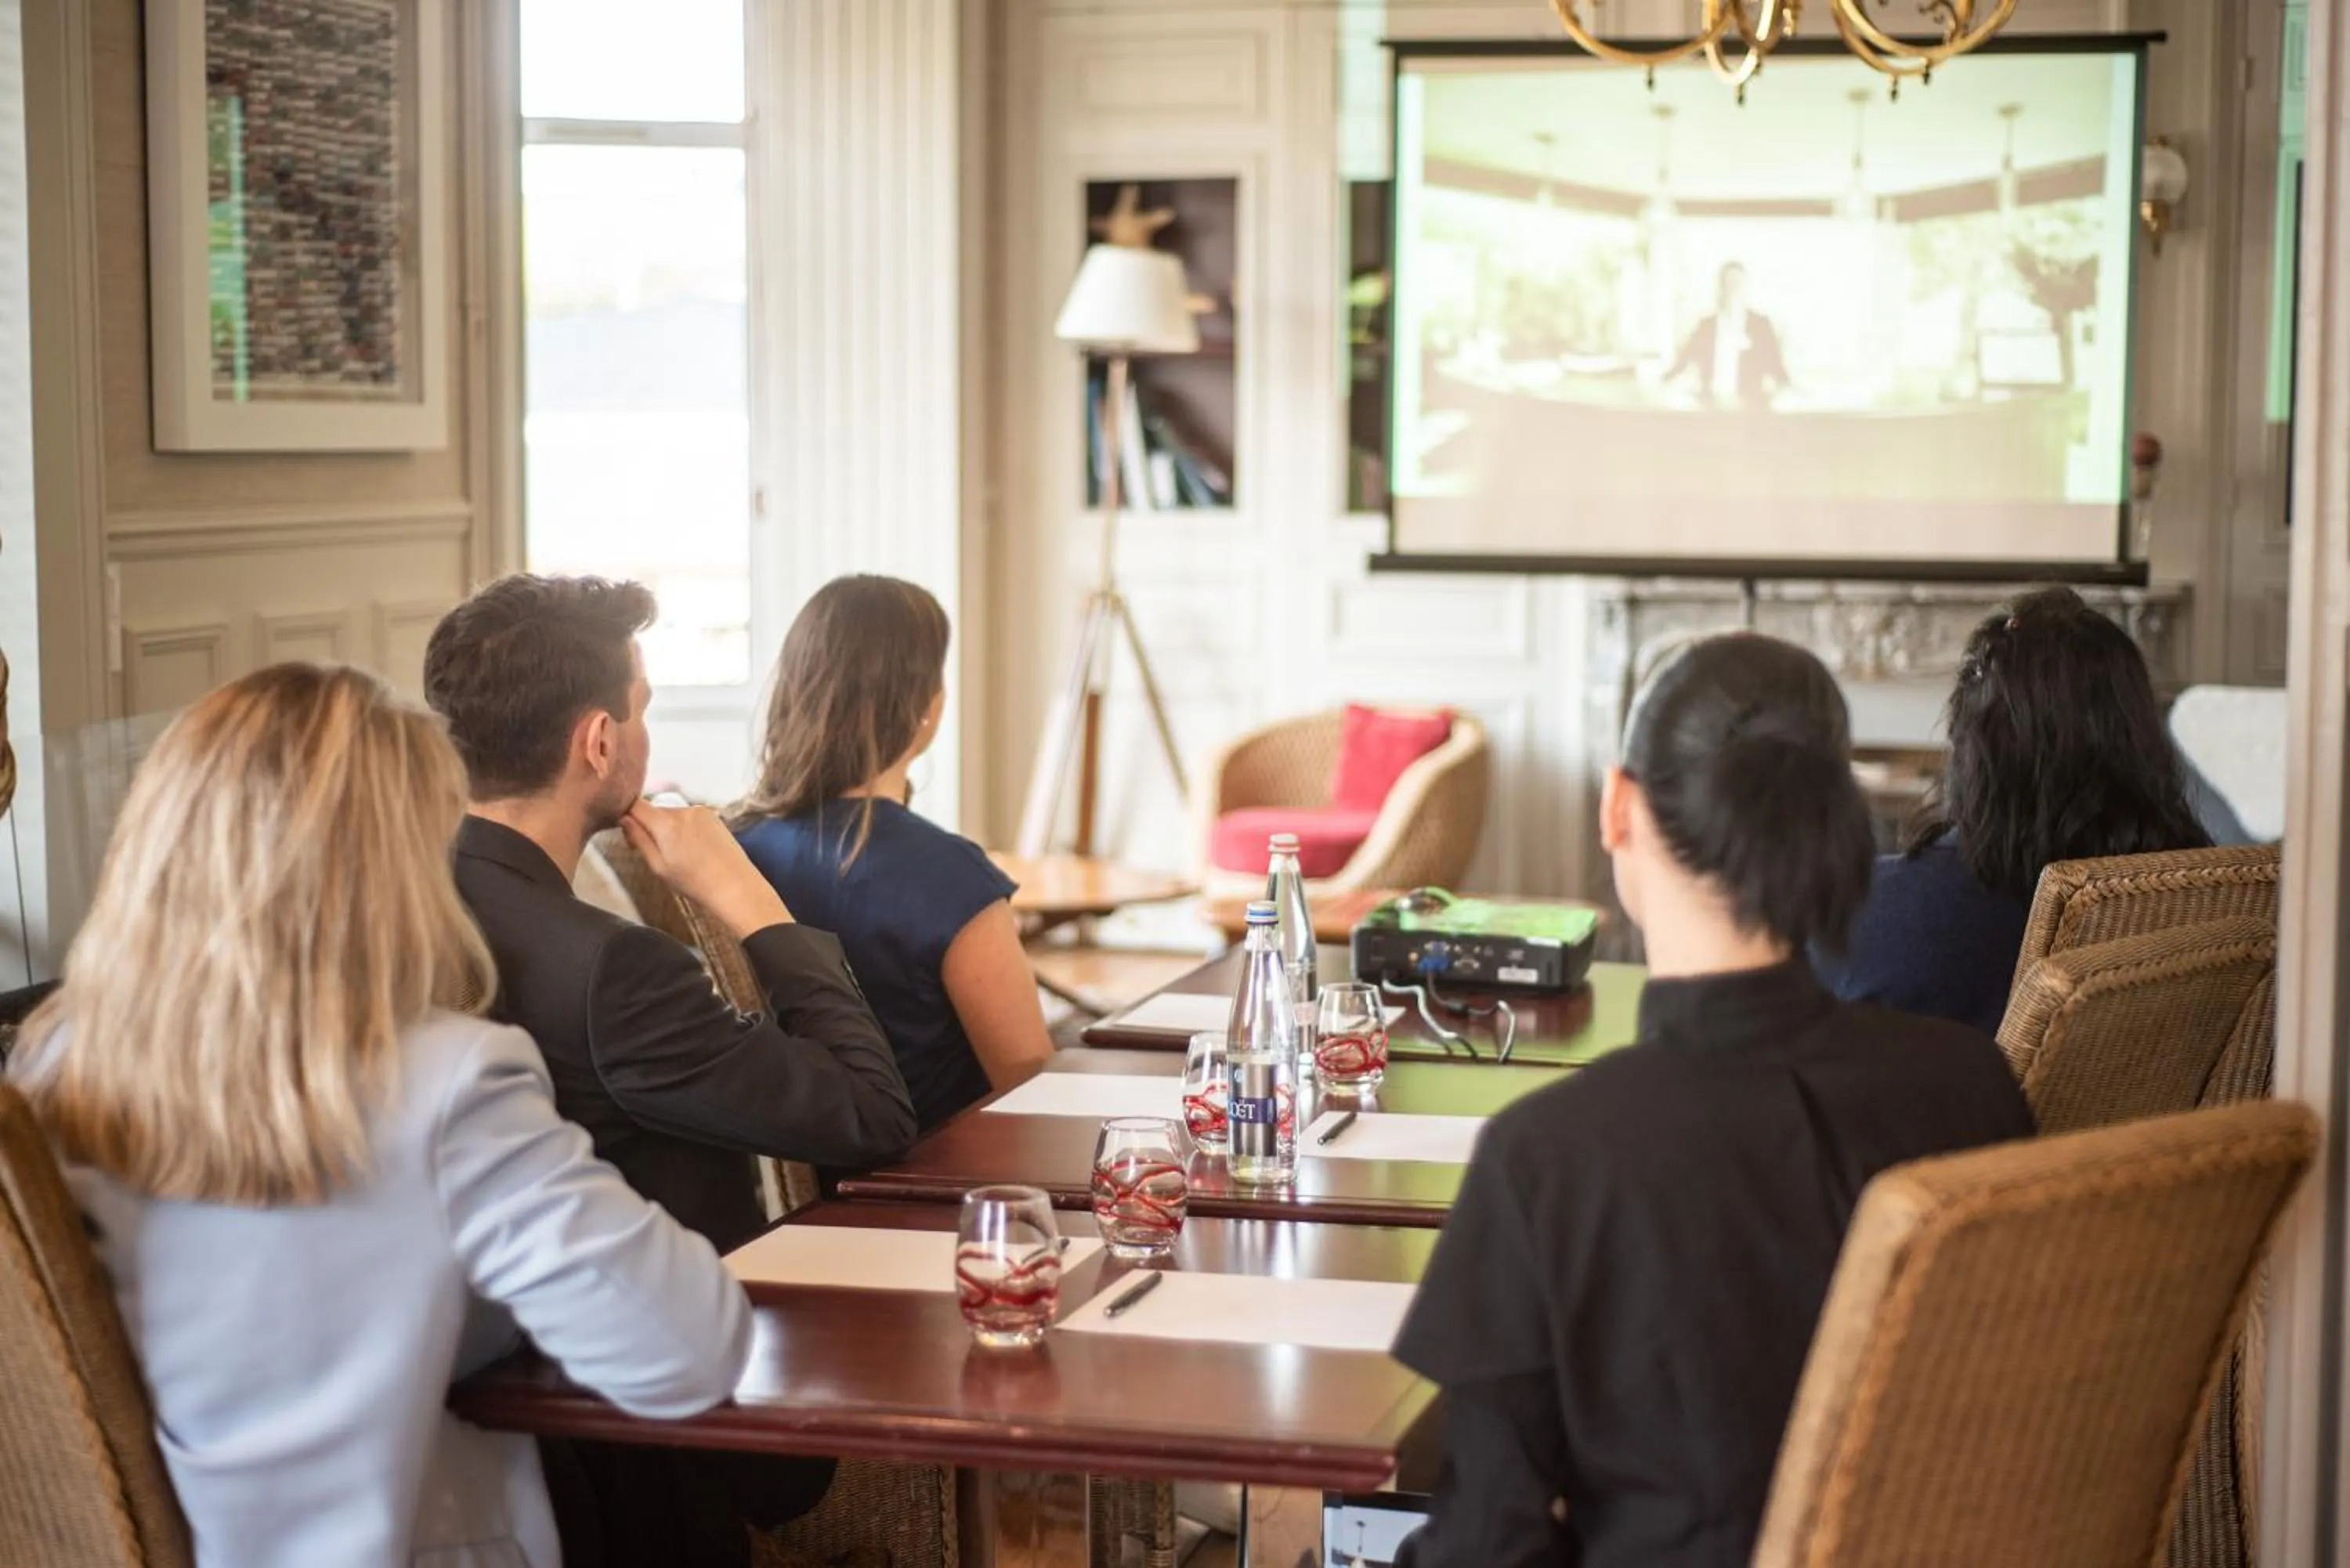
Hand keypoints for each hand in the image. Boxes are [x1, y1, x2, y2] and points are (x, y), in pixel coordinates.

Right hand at [620, 801, 793, 937]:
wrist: (735, 886)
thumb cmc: (694, 882)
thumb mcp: (659, 866)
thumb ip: (639, 839)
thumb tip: (623, 819)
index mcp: (666, 822)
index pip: (635, 804)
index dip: (625, 815)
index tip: (627, 834)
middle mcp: (683, 810)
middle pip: (654, 810)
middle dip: (648, 826)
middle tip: (652, 852)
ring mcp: (700, 811)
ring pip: (671, 814)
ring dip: (667, 828)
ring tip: (677, 854)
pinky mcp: (713, 816)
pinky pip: (688, 817)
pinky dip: (684, 828)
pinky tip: (692, 849)